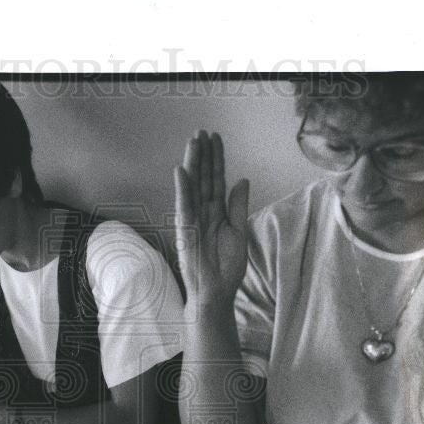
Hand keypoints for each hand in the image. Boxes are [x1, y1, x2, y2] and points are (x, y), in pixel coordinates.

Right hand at [174, 131, 249, 304]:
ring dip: (192, 164)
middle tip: (202, 131)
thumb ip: (237, 206)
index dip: (216, 160)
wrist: (217, 291)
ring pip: (193, 187)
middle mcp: (203, 212)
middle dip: (203, 155)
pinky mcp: (185, 231)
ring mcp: (193, 220)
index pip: (216, 180)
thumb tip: (242, 180)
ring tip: (194, 142)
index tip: (215, 139)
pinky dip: (182, 189)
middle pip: (203, 178)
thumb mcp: (239, 232)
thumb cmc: (226, 266)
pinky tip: (181, 171)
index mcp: (216, 212)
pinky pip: (183, 206)